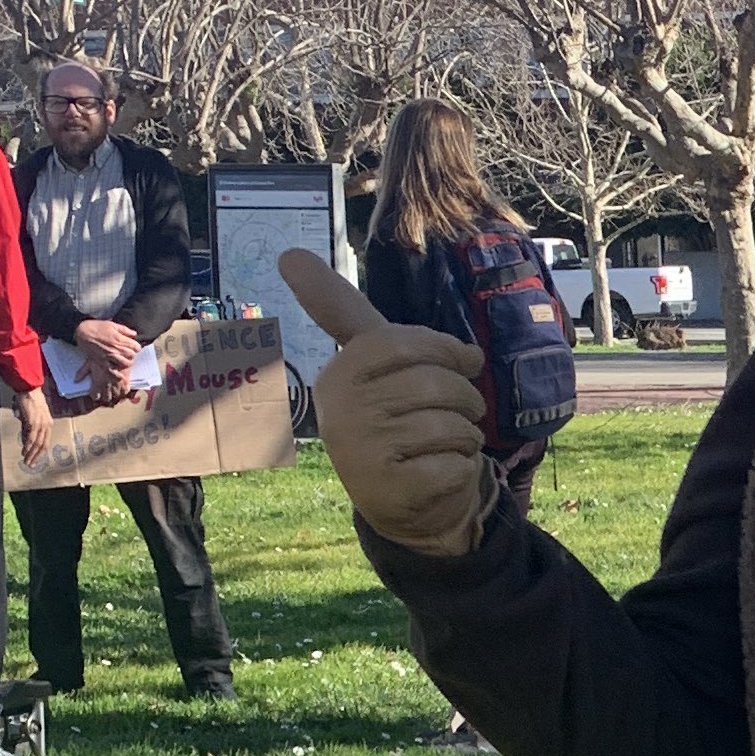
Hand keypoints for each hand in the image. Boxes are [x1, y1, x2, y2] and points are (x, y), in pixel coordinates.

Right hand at [15, 385, 52, 466]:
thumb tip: (26, 440)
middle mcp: (47, 425)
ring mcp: (41, 424)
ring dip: (31, 454)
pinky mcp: (34, 422)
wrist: (29, 390)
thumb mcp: (32, 416)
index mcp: (48, 424)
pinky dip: (28, 446)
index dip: (40, 452)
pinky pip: (31, 437)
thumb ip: (29, 428)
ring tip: (26, 461)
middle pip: (43, 445)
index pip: (46, 442)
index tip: (35, 460)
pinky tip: (24, 451)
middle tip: (30, 464)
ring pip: (38, 443)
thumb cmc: (30, 400)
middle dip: (36, 456)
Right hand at [77, 314, 141, 396]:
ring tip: (124, 361)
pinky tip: (120, 375)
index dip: (136, 347)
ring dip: (127, 363)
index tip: (133, 346)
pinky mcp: (102, 362)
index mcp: (120, 339)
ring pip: (125, 364)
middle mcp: (116, 349)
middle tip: (128, 353)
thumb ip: (125, 330)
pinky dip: (117, 375)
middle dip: (132, 354)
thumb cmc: (97, 327)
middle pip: (132, 356)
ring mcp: (109, 356)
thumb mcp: (112, 325)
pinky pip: (112, 372)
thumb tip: (134, 334)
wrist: (83, 332)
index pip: (136, 347)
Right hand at [280, 248, 492, 555]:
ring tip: (447, 445)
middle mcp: (340, 411)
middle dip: (466, 399)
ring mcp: (360, 453)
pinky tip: (441, 474)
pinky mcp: (388, 491)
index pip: (403, 342)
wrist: (407, 503)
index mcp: (340, 373)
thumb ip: (339, 309)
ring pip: (450, 426)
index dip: (446, 350)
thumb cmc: (398, 419)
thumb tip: (287, 252)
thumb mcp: (377, 361)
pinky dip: (463, 469)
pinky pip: (455, 465)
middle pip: (435, 385)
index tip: (465, 361)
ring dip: (467, 436)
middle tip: (462, 412)